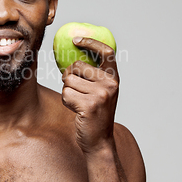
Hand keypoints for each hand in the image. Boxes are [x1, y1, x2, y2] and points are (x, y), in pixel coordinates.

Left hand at [61, 37, 119, 154]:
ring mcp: (101, 95)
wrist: (99, 141)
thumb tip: (72, 55)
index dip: (91, 42)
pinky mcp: (89, 105)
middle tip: (76, 90)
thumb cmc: (95, 115)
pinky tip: (76, 110)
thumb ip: (93, 76)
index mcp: (114, 79)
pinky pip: (66, 94)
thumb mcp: (100, 92)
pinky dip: (66, 102)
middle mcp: (110, 84)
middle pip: (76, 66)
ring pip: (68, 81)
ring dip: (67, 92)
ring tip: (78, 103)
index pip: (106, 52)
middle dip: (69, 77)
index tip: (76, 40)